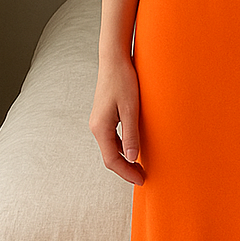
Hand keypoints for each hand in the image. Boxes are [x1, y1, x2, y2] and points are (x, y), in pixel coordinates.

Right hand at [89, 55, 145, 184]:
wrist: (114, 60)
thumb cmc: (123, 81)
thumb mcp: (131, 109)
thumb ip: (131, 134)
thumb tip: (131, 157)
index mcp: (101, 127)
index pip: (112, 160)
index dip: (126, 172)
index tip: (141, 180)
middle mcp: (96, 127)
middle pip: (109, 156)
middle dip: (125, 169)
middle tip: (142, 177)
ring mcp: (99, 122)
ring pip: (110, 148)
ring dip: (124, 159)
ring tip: (140, 166)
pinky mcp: (104, 116)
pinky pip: (111, 139)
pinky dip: (122, 148)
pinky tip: (134, 149)